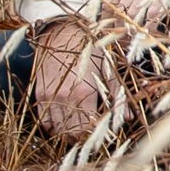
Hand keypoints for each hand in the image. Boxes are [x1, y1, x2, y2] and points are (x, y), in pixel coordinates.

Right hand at [28, 16, 107, 137]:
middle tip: (92, 136)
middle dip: (82, 138)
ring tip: (80, 130)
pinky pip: (44, 121)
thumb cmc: (91, 50)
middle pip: (71, 134)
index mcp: (83, 93)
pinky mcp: (39, 95)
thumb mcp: (108, 69)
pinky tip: (65, 121)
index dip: (95, 136)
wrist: (62, 33)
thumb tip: (130, 117)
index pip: (87, 129)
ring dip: (68, 134)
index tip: (103, 135)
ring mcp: (48, 98)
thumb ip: (117, 95)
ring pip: (56, 131)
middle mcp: (63, 99)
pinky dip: (54, 126)